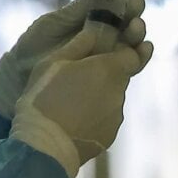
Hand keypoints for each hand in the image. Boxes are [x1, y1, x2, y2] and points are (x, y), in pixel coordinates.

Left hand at [0, 0, 154, 115]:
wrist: (19, 75)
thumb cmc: (35, 44)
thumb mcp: (56, 22)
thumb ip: (81, 7)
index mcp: (92, 12)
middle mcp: (105, 29)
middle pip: (131, 15)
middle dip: (136, 6)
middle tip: (134, 3)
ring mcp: (108, 50)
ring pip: (134, 37)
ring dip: (139, 29)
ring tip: (134, 25)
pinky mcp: (109, 70)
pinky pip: (132, 62)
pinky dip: (141, 54)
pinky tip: (143, 48)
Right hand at [7, 38, 154, 177]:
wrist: (44, 145)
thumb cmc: (44, 97)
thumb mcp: (52, 63)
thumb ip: (78, 45)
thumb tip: (94, 32)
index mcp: (109, 69)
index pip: (133, 55)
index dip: (126, 51)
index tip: (116, 50)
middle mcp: (119, 91)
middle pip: (119, 77)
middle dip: (104, 75)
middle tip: (77, 79)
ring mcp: (116, 116)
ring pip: (111, 99)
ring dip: (97, 97)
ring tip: (68, 103)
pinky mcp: (110, 136)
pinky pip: (104, 119)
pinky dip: (93, 117)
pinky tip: (72, 120)